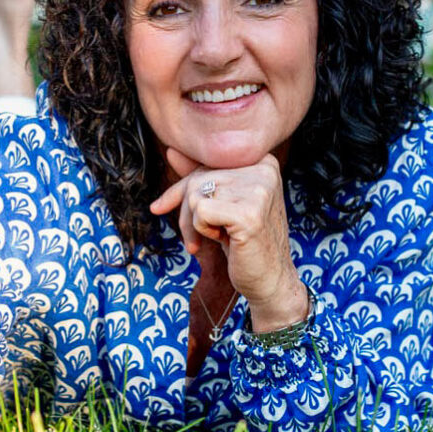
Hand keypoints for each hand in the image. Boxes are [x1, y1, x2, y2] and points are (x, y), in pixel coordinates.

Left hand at [149, 148, 309, 330]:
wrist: (270, 280)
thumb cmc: (246, 243)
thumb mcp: (223, 203)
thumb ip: (201, 176)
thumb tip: (171, 151)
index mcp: (261, 161)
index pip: (205, 165)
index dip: (181, 190)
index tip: (161, 207)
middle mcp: (263, 168)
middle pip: (196, 179)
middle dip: (186, 212)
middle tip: (200, 237)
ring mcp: (258, 189)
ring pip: (194, 195)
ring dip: (195, 224)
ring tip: (220, 236)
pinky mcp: (248, 212)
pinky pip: (199, 211)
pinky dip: (202, 230)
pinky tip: (225, 239)